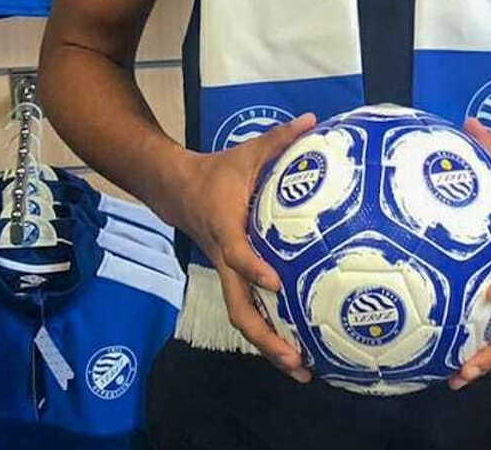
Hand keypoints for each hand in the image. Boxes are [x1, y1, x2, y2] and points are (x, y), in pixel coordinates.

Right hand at [165, 112, 316, 380]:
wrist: (177, 189)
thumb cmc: (218, 172)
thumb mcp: (247, 152)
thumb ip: (279, 140)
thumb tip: (313, 120)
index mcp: (226, 228)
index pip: (237, 254)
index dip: (254, 268)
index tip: (276, 282)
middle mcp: (225, 260)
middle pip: (239, 308)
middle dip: (265, 336)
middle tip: (295, 359)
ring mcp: (228, 274)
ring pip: (244, 317)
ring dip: (269, 345)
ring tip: (301, 369)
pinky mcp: (234, 279)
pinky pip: (250, 310)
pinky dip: (270, 332)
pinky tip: (297, 350)